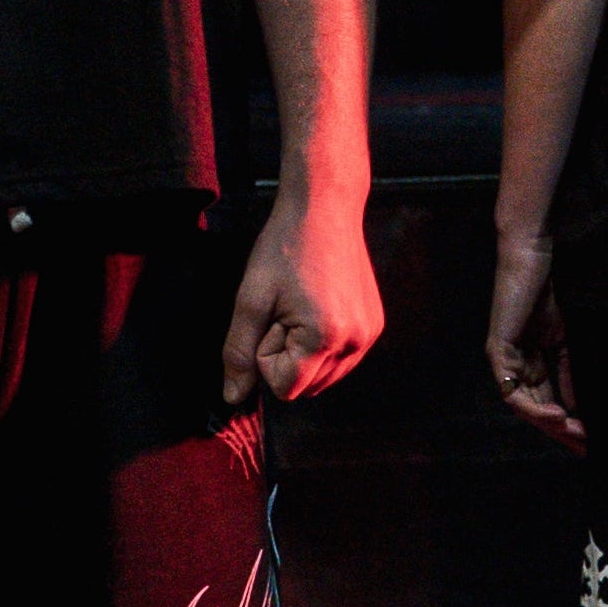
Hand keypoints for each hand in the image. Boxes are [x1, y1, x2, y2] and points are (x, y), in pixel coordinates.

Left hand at [222, 191, 383, 405]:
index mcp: (325, 338)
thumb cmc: (285, 248)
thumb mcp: (251, 299)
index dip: (267, 357)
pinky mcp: (374, 326)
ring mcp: (369, 335)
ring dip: (303, 353)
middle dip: (286, 357)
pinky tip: (318, 308)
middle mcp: (356, 343)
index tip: (272, 317)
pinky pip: (341, 360)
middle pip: (305, 387)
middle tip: (286, 310)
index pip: (284, 387)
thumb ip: (239, 352)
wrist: (325, 209)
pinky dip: (322, 345)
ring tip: (301, 307)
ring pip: (323, 378)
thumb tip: (233, 398)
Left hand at [487, 230, 581, 448]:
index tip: (589, 439)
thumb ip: (566, 374)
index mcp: (526, 366)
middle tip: (585, 447)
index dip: (565, 424)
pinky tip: (557, 414)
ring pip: (522, 407)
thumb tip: (575, 410)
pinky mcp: (497, 351)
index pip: (544, 404)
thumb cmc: (544, 296)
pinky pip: (511, 389)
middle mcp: (510, 369)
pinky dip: (533, 406)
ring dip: (548, 423)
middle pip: (533, 412)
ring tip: (574, 433)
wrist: (531, 262)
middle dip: (560, 432)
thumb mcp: (562, 342)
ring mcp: (501, 361)